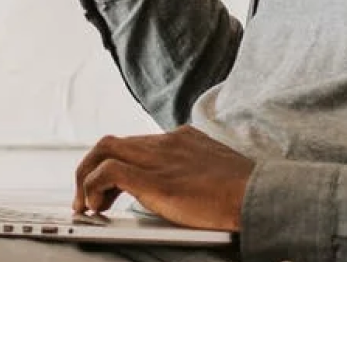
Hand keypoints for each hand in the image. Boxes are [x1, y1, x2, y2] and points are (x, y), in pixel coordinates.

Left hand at [73, 126, 253, 231]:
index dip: (115, 166)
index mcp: (182, 139)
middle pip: (112, 143)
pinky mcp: (154, 178)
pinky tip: (96, 208)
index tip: (111, 190)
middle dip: (92, 170)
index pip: (136, 144)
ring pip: (103, 150)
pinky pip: (107, 171)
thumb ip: (194, 175)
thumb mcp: (217, 175)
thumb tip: (180, 195)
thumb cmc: (246, 194)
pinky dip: (93, 187)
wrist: (260, 196)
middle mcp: (166, 142)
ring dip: (86, 178)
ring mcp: (159, 157)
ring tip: (86, 206)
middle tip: (88, 200)